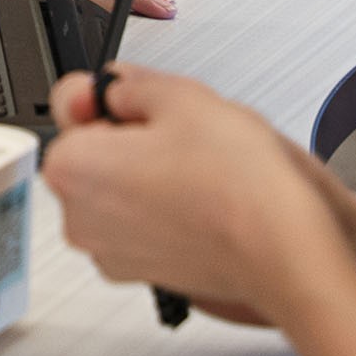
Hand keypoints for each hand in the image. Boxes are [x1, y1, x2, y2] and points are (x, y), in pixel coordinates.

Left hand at [41, 65, 331, 318]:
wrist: (284, 252)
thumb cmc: (237, 184)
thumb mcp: (182, 96)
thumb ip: (131, 82)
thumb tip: (115, 85)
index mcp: (71, 167)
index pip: (72, 107)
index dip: (112, 96)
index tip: (141, 100)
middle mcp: (77, 217)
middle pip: (94, 152)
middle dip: (130, 137)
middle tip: (181, 134)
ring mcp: (109, 251)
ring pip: (118, 189)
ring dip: (148, 173)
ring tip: (198, 169)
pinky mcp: (142, 272)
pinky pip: (140, 224)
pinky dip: (162, 209)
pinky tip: (201, 199)